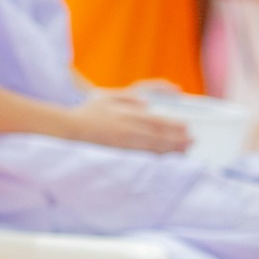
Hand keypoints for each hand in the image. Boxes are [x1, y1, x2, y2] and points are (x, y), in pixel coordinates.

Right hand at [65, 90, 192, 153]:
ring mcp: (124, 144)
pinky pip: (142, 158)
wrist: (67, 131)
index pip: (157, 121)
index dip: (174, 126)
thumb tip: (146, 104)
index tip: (186, 128)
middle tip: (191, 142)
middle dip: (177, 140)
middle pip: (159, 136)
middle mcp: (129, 129)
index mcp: (127, 114)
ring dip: (171, 150)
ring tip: (183, 152)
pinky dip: (156, 159)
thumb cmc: (85, 114)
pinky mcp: (119, 155)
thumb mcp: (106, 98)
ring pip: (153, 148)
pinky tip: (164, 160)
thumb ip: (127, 98)